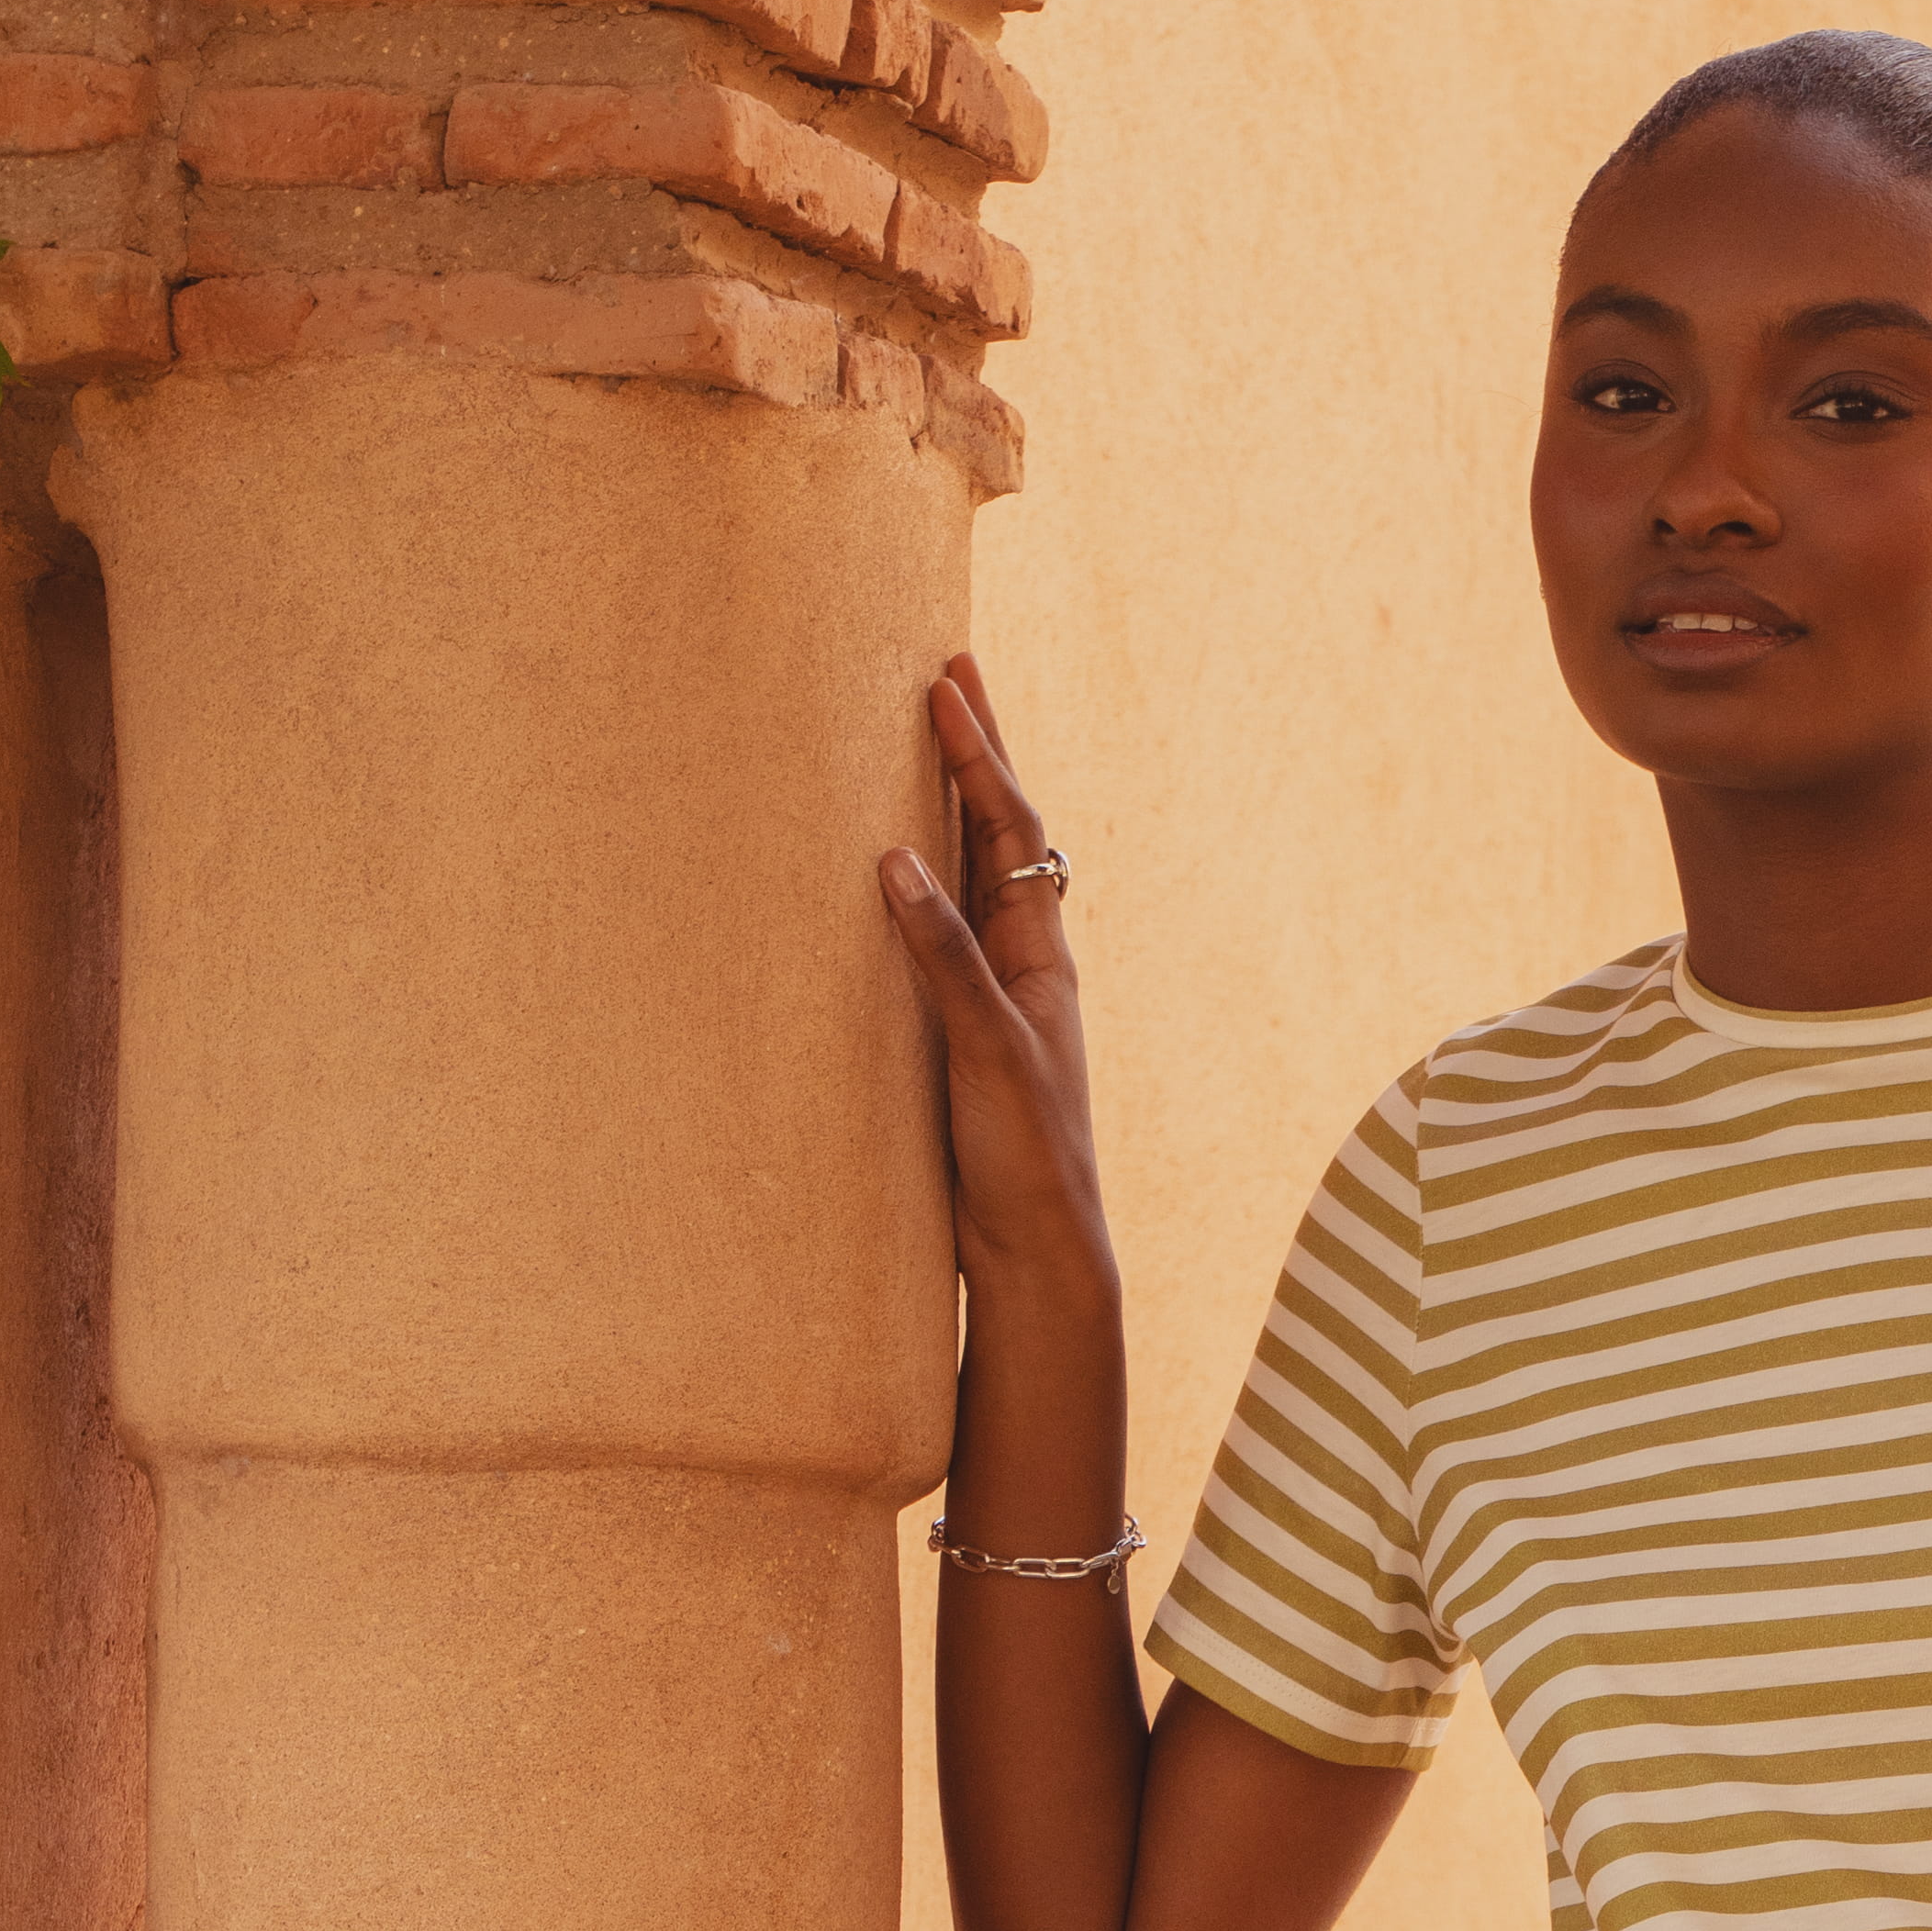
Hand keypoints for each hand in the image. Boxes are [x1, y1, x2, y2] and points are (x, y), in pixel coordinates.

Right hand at [875, 646, 1111, 1306]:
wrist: (1034, 1253)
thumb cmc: (1026, 1156)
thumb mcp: (987, 1047)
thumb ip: (944, 956)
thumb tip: (898, 858)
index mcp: (1041, 956)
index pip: (1008, 830)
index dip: (978, 755)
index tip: (947, 686)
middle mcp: (1020, 964)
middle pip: (996, 836)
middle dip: (972, 755)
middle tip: (948, 677)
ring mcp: (990, 997)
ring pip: (967, 881)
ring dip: (945, 810)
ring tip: (919, 745)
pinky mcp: (957, 1037)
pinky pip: (936, 938)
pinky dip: (917, 887)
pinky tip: (890, 872)